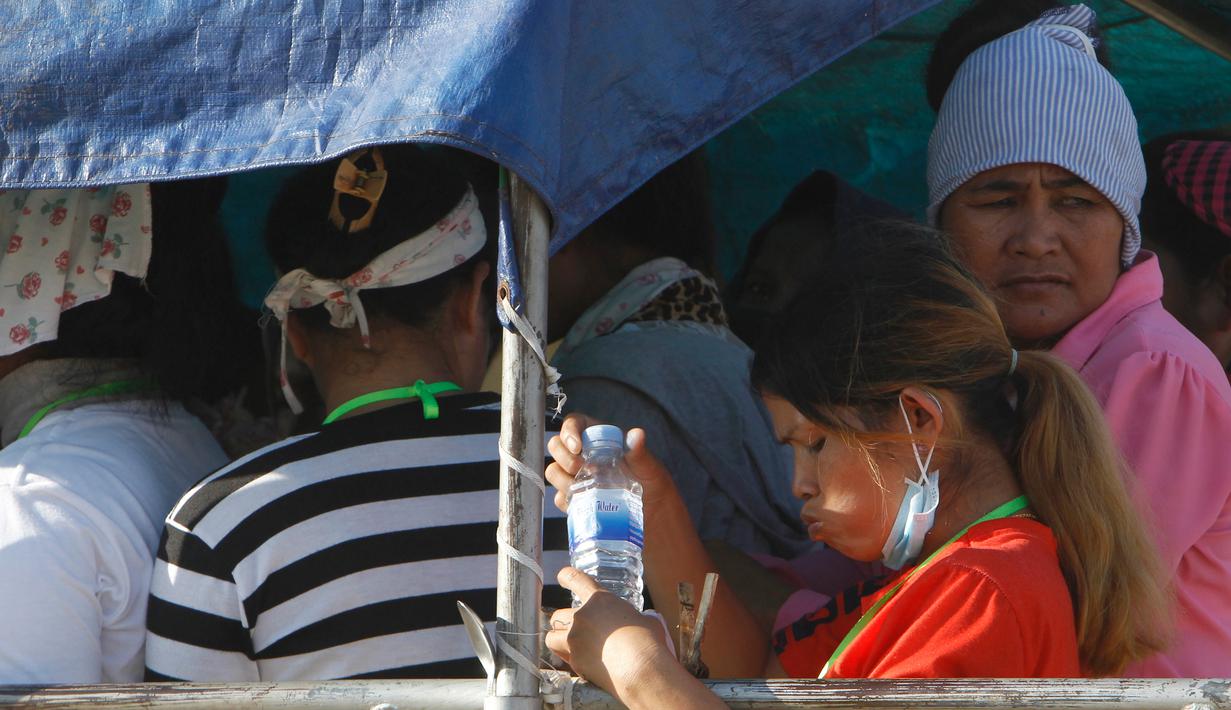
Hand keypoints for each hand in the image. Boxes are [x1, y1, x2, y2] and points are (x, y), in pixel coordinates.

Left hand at [544, 567, 674, 698]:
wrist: (641, 670)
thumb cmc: (648, 642)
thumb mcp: (646, 620)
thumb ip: (635, 617)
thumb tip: (642, 622)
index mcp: (600, 600)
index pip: (575, 579)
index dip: (566, 576)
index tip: (562, 577)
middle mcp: (581, 617)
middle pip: (557, 615)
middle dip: (563, 621)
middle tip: (574, 628)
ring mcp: (574, 641)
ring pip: (551, 638)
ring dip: (559, 641)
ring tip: (571, 648)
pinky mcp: (575, 663)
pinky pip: (566, 660)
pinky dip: (573, 662)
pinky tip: (586, 667)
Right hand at [545, 414, 677, 514]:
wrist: (652, 513)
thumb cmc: (651, 482)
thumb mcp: (648, 466)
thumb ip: (639, 451)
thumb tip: (637, 435)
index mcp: (599, 437)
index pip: (574, 423)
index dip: (569, 431)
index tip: (577, 447)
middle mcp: (583, 454)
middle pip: (556, 445)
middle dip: (564, 458)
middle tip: (582, 469)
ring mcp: (576, 476)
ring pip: (553, 471)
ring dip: (563, 479)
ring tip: (585, 487)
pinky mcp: (575, 498)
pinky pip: (559, 497)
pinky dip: (567, 500)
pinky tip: (584, 502)